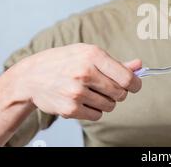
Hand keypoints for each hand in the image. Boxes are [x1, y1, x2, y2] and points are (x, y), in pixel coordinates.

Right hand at [6, 43, 141, 120]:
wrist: (30, 77)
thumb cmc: (63, 62)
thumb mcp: (87, 53)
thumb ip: (115, 63)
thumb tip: (139, 65)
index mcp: (93, 55)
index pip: (126, 77)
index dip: (135, 84)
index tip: (134, 86)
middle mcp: (85, 73)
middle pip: (120, 94)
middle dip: (118, 93)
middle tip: (107, 88)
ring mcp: (76, 92)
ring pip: (109, 106)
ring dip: (105, 102)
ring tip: (91, 92)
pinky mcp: (70, 108)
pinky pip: (96, 116)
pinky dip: (93, 111)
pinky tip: (82, 100)